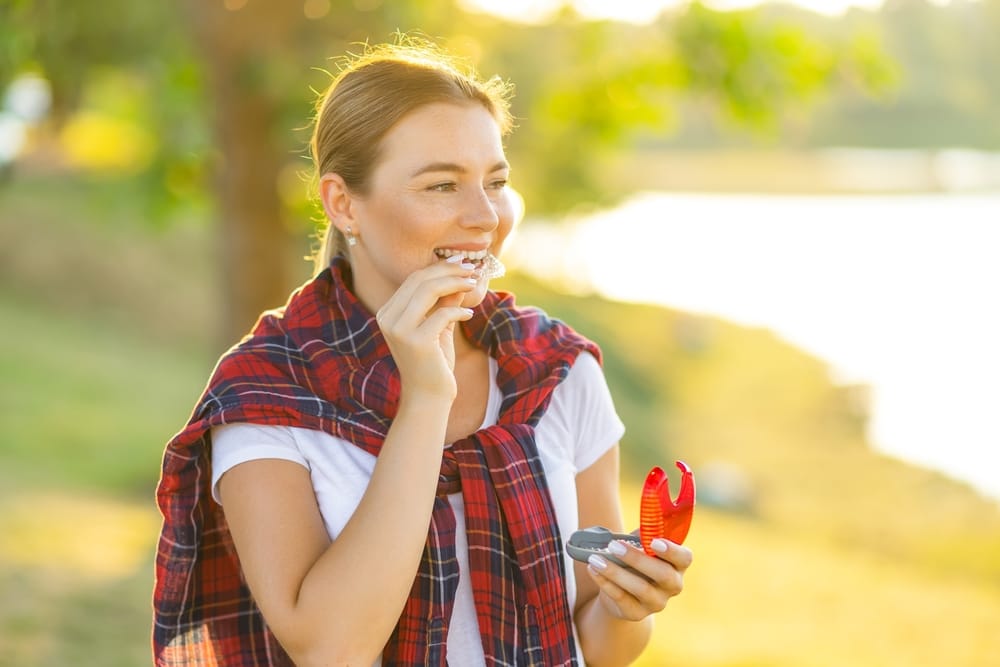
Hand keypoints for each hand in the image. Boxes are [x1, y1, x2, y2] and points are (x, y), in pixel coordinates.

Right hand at [375, 257, 477, 399]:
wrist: (428, 396)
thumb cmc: (433, 362)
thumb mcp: (439, 326)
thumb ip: (445, 301)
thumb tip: (461, 274)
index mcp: (388, 312)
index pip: (414, 279)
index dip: (439, 267)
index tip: (461, 262)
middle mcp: (388, 318)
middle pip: (420, 280)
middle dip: (449, 270)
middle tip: (472, 269)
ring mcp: (399, 330)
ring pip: (429, 290)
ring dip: (456, 283)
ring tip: (473, 283)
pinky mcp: (416, 341)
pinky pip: (442, 314)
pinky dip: (459, 311)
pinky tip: (469, 314)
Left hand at [586, 537, 692, 621]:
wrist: (622, 592)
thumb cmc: (635, 560)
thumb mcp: (641, 546)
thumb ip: (643, 534)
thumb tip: (642, 523)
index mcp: (677, 565)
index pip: (685, 558)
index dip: (672, 551)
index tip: (654, 542)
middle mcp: (672, 586)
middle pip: (663, 574)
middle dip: (637, 559)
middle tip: (614, 545)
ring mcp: (657, 602)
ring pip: (641, 588)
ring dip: (615, 571)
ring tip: (595, 558)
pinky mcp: (637, 613)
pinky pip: (622, 598)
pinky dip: (605, 582)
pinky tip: (593, 569)